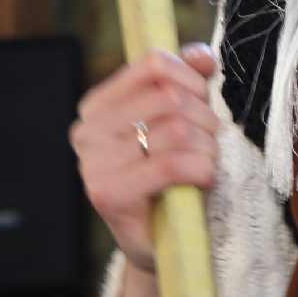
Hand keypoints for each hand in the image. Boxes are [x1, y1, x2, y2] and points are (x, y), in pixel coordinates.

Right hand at [71, 45, 220, 272]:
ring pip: (176, 129)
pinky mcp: (108, 194)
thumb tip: (202, 55)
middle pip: (169, 97)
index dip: (191, 79)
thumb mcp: (181, 120)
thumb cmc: (173, 176)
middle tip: (209, 141)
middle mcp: (88, 130)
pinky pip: (171, 164)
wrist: (163, 241)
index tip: (203, 101)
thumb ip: (188, 81)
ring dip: (207, 147)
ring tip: (206, 162)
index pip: (153, 65)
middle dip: (204, 118)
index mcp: (99, 104)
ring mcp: (94, 163)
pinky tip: (204, 180)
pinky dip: (201, 168)